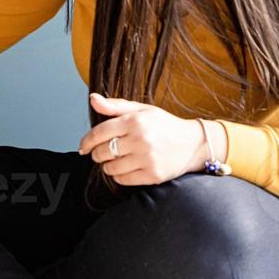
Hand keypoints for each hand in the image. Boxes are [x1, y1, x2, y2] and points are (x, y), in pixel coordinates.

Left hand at [78, 93, 212, 185]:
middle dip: (97, 154)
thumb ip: (115, 106)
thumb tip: (92, 99)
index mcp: (135, 121)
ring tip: (114, 160)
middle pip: (103, 152)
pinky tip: (125, 168)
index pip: (99, 133)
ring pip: (111, 168)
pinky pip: (123, 180)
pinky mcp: (153, 175)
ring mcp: (147, 159)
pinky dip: (119, 176)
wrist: (194, 143)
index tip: (84, 146)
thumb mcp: (141, 110)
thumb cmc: (164, 125)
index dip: (87, 141)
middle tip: (101, 153)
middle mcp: (141, 139)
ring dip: (108, 166)